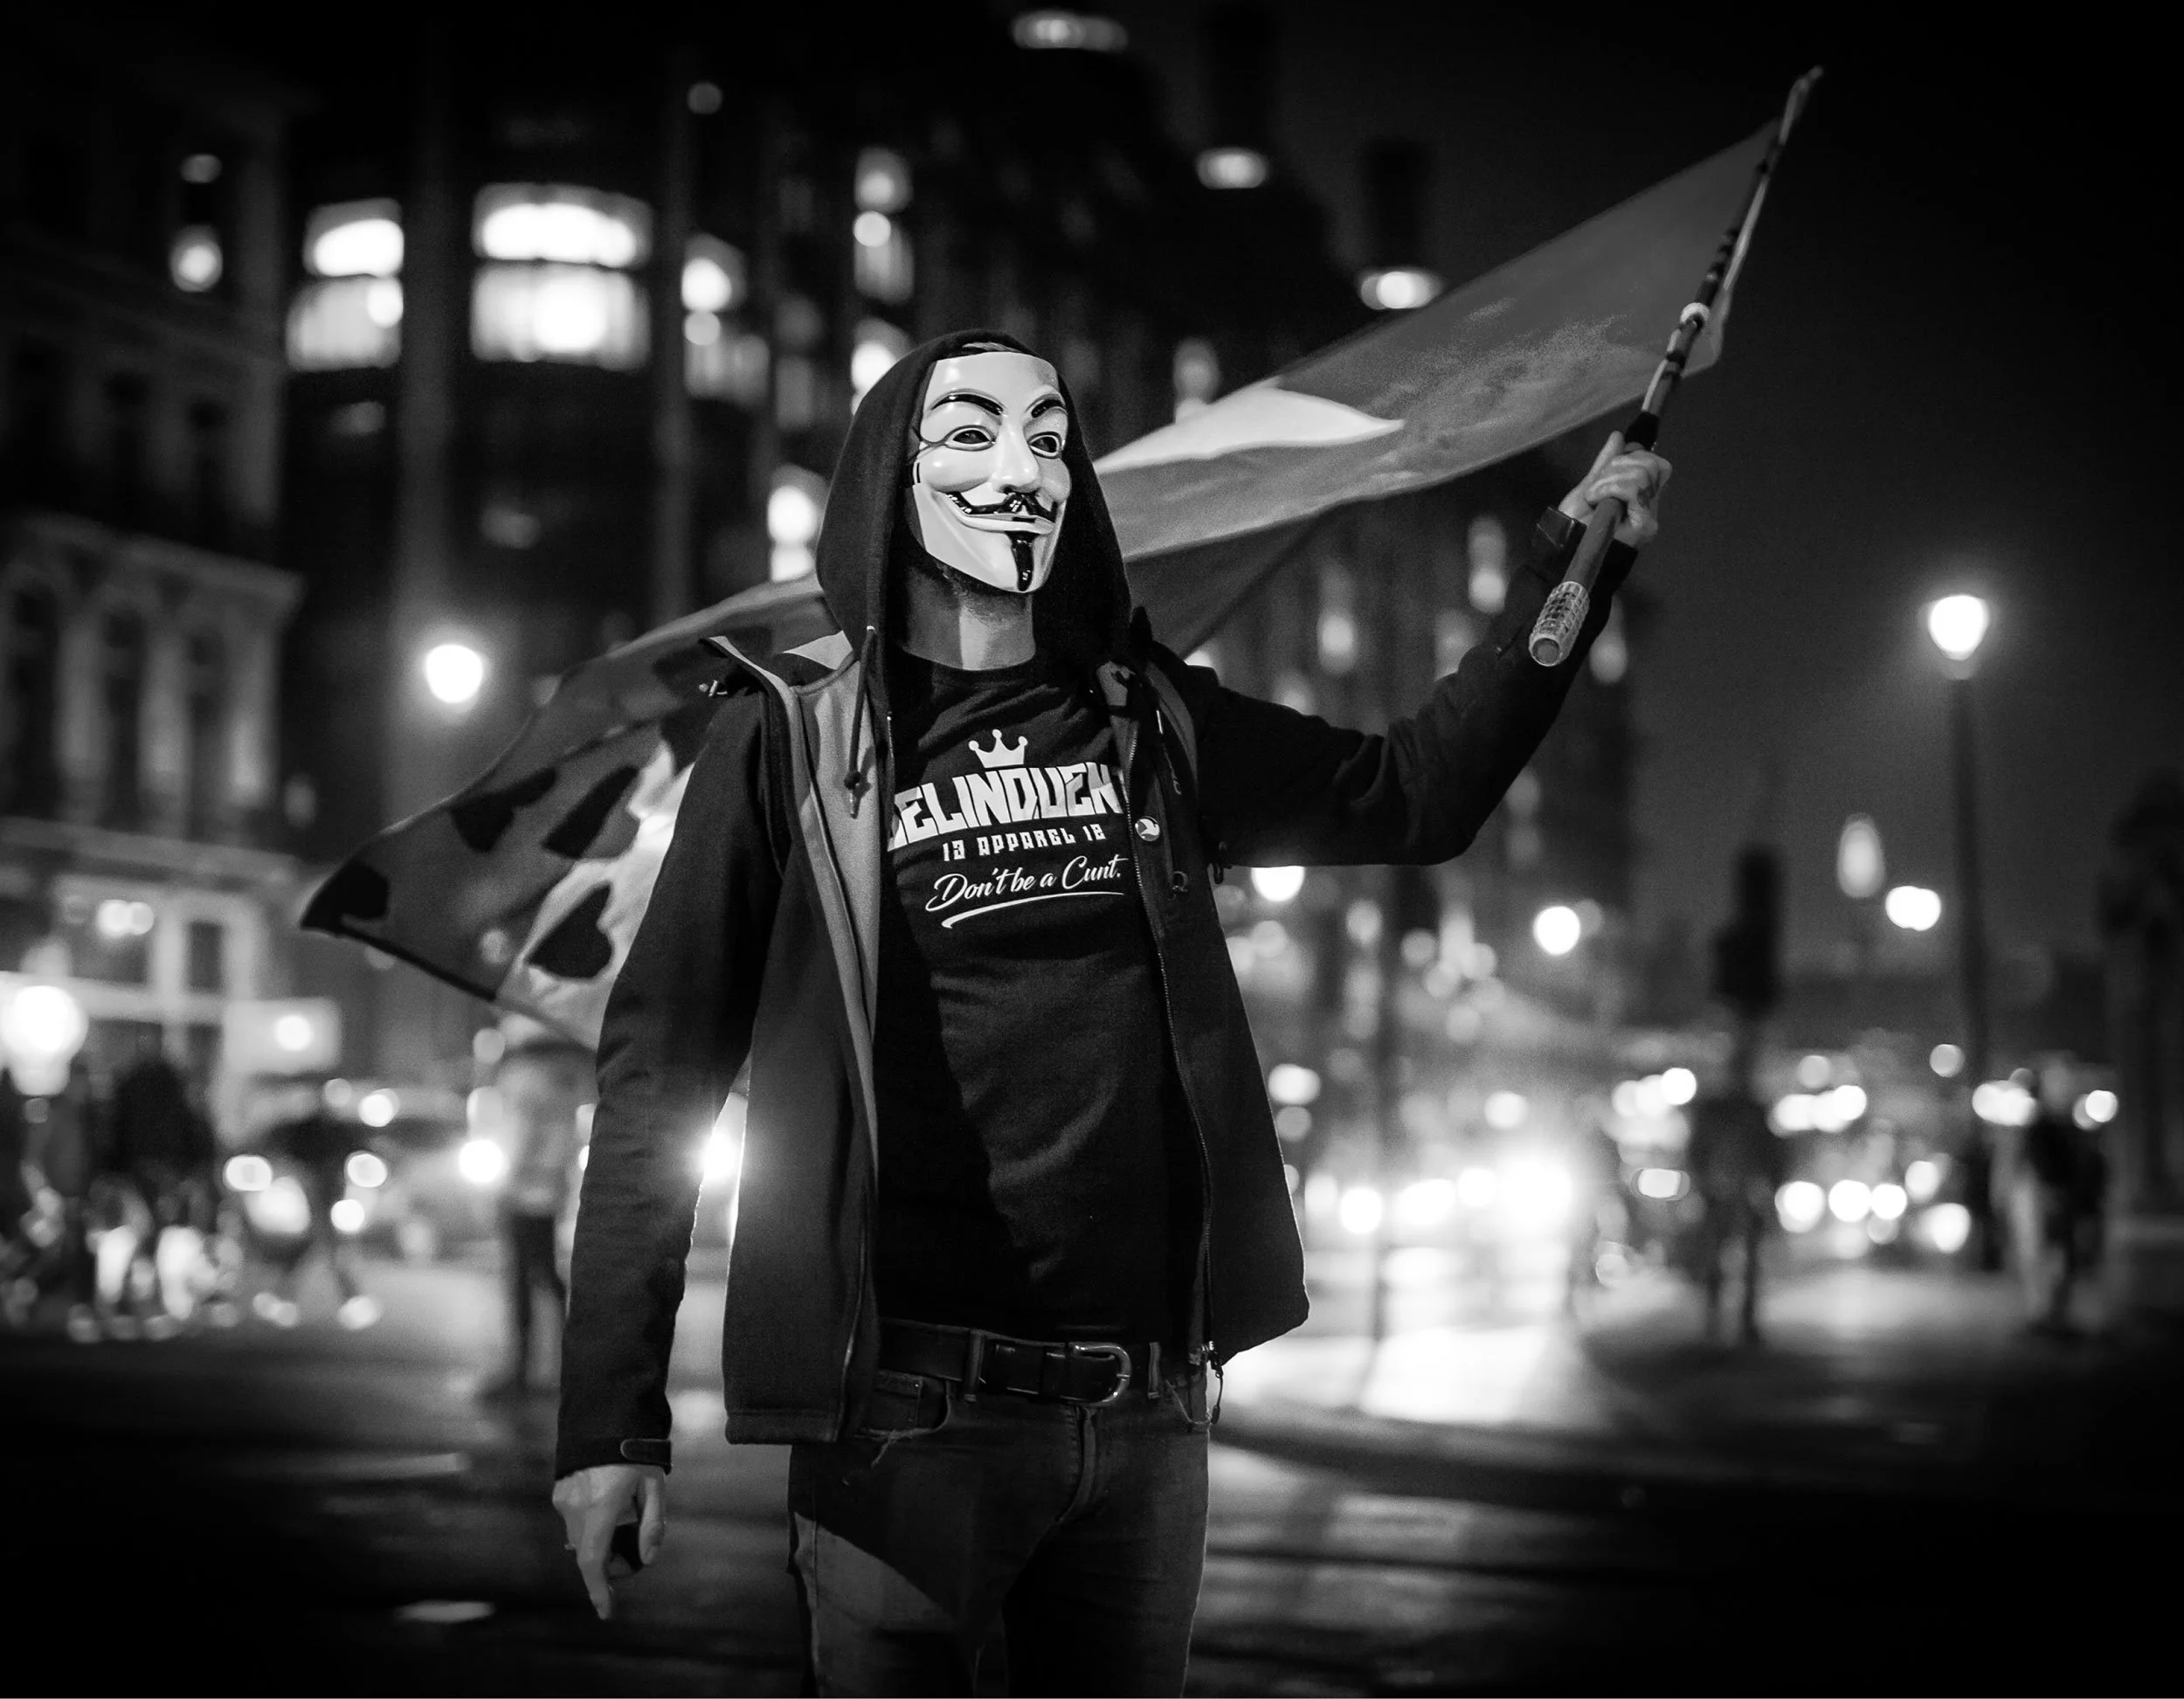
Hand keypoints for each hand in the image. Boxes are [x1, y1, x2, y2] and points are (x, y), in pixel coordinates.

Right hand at [552, 1462, 665, 1619]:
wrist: (605, 1418)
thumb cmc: (636, 1453)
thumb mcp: (654, 1485)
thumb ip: (652, 1524)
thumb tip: (648, 1560)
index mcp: (601, 1507)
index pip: (593, 1561)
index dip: (599, 1590)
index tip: (606, 1613)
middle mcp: (576, 1507)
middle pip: (589, 1554)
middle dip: (608, 1564)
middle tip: (632, 1557)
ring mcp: (564, 1500)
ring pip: (580, 1539)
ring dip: (598, 1543)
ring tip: (623, 1521)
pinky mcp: (559, 1492)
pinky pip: (574, 1520)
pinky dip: (590, 1525)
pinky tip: (608, 1505)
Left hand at [1558, 432, 1672, 547]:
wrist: (1563, 552)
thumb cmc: (1573, 527)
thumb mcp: (1588, 487)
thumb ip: (1605, 463)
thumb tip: (1618, 437)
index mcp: (1640, 498)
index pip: (1655, 464)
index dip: (1633, 456)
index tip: (1608, 468)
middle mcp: (1649, 507)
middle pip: (1652, 464)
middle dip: (1618, 466)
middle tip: (1597, 487)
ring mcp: (1649, 517)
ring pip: (1642, 474)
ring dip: (1609, 479)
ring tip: (1593, 496)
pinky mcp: (1645, 525)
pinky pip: (1634, 488)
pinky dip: (1609, 487)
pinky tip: (1595, 500)